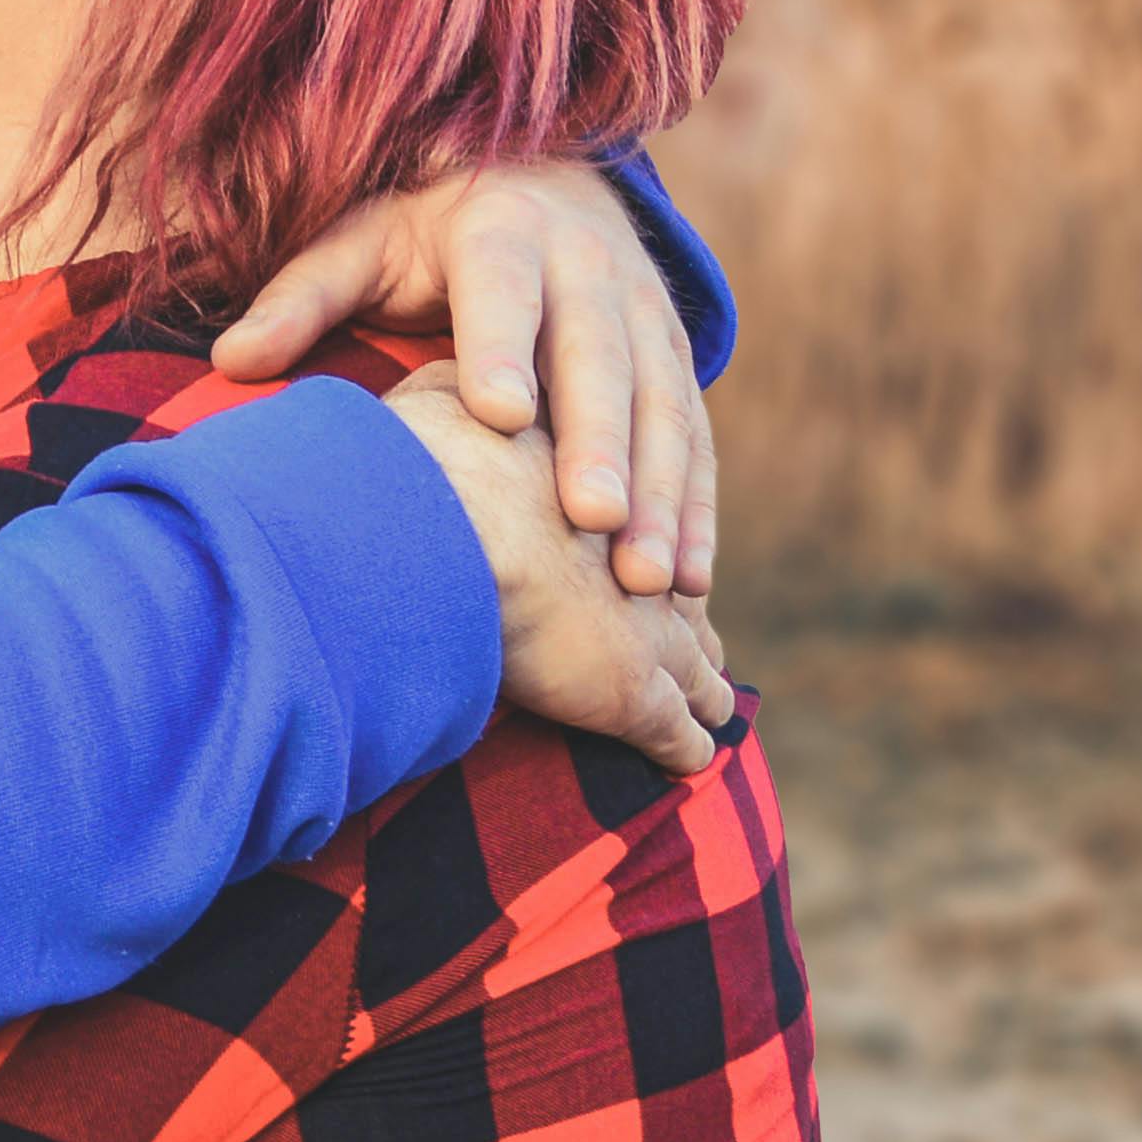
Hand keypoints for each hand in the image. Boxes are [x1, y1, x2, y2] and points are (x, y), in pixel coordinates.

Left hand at [212, 159, 714, 596]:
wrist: (545, 179)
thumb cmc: (426, 230)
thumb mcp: (361, 242)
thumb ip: (302, 296)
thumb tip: (230, 359)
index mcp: (503, 231)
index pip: (503, 290)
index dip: (502, 348)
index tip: (502, 416)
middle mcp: (589, 267)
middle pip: (599, 358)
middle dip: (602, 441)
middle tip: (593, 522)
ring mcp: (644, 314)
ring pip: (662, 406)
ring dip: (660, 493)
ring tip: (648, 578)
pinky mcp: (675, 358)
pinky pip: (695, 436)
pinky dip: (694, 506)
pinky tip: (687, 579)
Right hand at [378, 365, 733, 776]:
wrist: (445, 527)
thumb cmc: (428, 461)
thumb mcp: (447, 393)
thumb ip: (460, 384)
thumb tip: (454, 387)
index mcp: (601, 479)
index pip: (639, 509)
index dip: (640, 538)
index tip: (645, 564)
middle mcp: (640, 545)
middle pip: (676, 588)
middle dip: (684, 615)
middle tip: (702, 639)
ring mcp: (648, 623)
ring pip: (696, 663)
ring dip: (702, 686)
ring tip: (713, 708)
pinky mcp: (636, 692)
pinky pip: (678, 728)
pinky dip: (686, 745)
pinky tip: (689, 758)